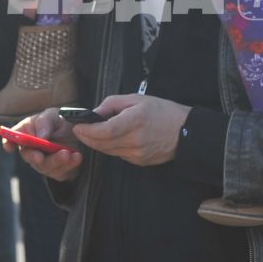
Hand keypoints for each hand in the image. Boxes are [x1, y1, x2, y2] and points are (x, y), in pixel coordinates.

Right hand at [4, 109, 82, 180]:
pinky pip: (60, 172)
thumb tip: (40, 136)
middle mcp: (33, 149)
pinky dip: (69, 164)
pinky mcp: (57, 171)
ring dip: (56, 160)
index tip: (9, 146)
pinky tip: (77, 157)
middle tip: (40, 157)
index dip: (9, 142)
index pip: (12, 138)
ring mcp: (44, 162)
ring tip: (68, 153)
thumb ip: (45, 122)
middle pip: (28, 156)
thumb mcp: (54, 115)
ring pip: (45, 166)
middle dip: (34, 157)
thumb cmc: (62, 122)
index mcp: (28, 132)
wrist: (82, 134)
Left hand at [72, 94, 191, 166]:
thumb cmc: (162, 112)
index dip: (87, 130)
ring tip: (93, 132)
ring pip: (108, 151)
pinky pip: (118, 155)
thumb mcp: (137, 99)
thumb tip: (94, 112)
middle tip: (79, 129)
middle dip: (87, 137)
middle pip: (102, 144)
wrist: (185, 133)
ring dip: (97, 143)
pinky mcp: (139, 162)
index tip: (77, 125)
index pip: (104, 130)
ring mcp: (137, 154)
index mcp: (135, 121)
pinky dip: (110, 147)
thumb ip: (113, 104)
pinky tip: (112, 138)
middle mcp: (135, 141)